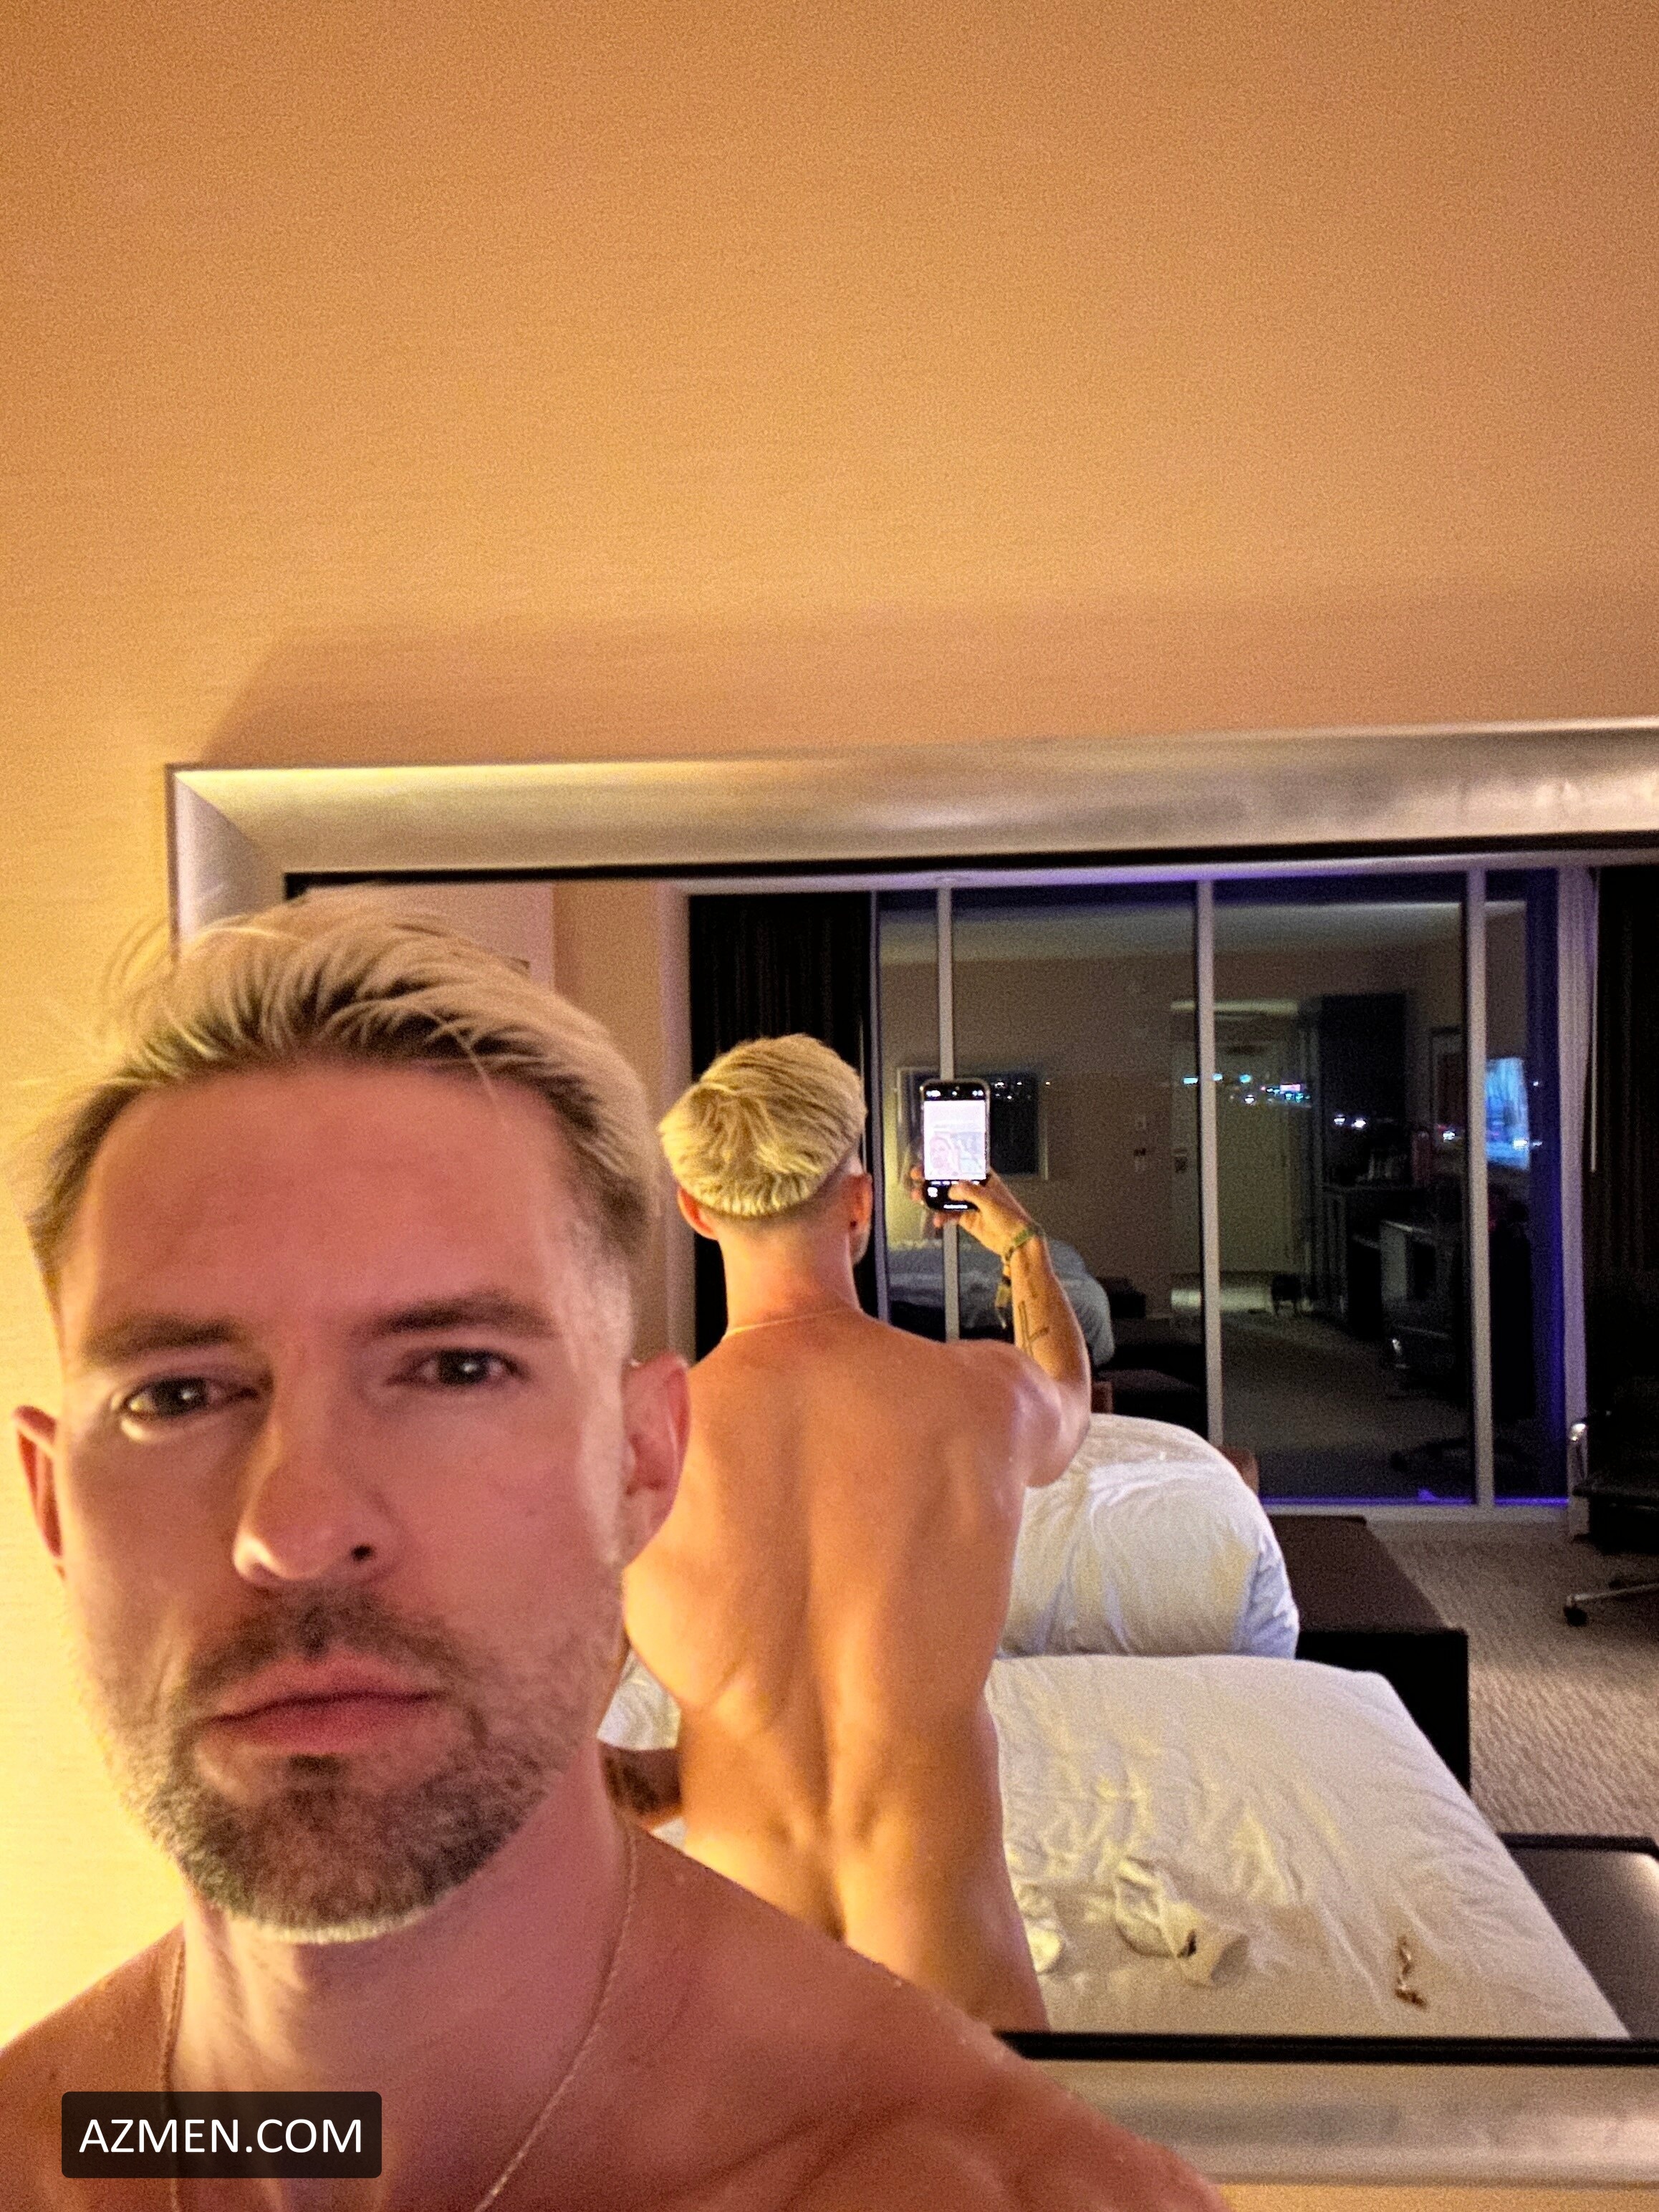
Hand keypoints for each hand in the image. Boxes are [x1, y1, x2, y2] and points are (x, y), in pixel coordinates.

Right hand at [908, 1163, 1032, 1257]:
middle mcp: (975, 1189)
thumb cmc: (1010, 1216)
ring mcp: (970, 1204)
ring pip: (946, 1197)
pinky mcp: (966, 1219)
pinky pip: (949, 1214)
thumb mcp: (990, 1200)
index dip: (946, 1161)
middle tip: (917, 1176)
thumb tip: (951, 1190)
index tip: (930, 1160)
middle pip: (950, 1180)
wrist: (1015, 1241)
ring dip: (932, 1198)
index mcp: (984, 1178)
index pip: (962, 1165)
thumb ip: (970, 1192)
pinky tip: (937, 1220)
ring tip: (918, 1198)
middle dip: (933, 1178)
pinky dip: (941, 1216)